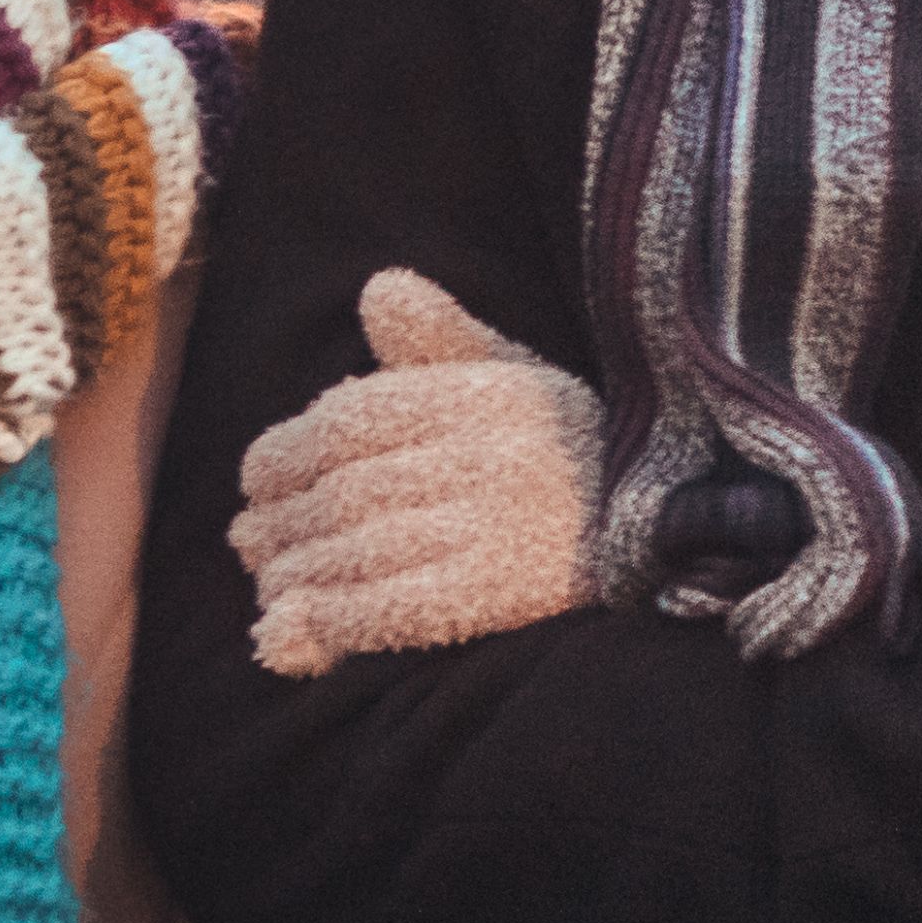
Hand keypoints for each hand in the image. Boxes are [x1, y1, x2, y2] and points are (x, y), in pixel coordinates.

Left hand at [229, 272, 606, 675]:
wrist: (673, 532)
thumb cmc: (575, 453)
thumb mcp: (519, 380)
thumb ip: (444, 340)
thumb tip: (378, 288)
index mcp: (486, 396)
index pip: (352, 420)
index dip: (287, 451)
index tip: (255, 480)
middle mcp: (489, 455)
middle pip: (347, 491)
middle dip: (284, 522)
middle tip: (247, 542)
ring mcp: (496, 528)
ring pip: (361, 549)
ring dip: (295, 575)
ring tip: (268, 585)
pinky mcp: (501, 596)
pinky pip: (393, 608)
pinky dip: (329, 623)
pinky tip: (287, 635)